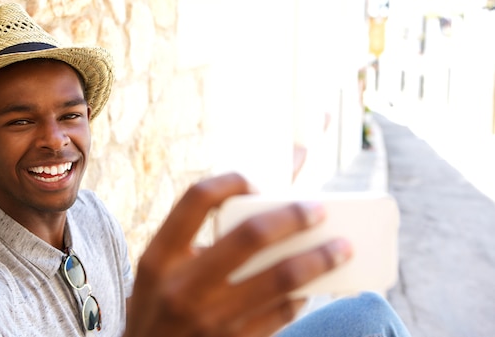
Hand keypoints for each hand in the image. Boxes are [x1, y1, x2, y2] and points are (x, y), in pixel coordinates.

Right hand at [124, 173, 351, 336]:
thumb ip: (197, 237)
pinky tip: (309, 286)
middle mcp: (183, 286)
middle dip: (294, 216)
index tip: (255, 184)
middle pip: (251, 235)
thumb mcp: (161, 271)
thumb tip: (260, 201)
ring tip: (342, 247)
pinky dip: (301, 296)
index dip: (231, 182)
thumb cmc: (158, 307)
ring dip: (319, 258)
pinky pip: (282, 313)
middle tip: (319, 210)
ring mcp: (211, 319)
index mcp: (159, 257)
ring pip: (282, 278)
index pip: (197, 199)